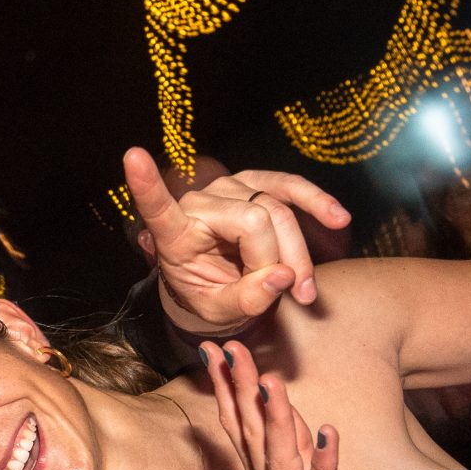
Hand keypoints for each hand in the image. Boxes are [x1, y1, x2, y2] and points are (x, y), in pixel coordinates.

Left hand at [127, 149, 350, 332]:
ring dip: (298, 254)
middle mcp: (200, 201)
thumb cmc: (210, 297)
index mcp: (175, 234)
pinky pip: (290, 187)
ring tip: (304, 290)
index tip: (133, 157)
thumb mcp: (218, 312)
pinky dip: (315, 203)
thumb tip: (282, 276)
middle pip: (255, 221)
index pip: (158, 207)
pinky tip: (337, 217)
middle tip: (286, 296)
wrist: (219, 286)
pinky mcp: (254, 183)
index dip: (147, 183)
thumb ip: (245, 300)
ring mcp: (228, 187)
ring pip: (278, 212)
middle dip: (275, 262)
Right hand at [203, 344, 375, 469]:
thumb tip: (287, 415)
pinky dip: (324, 464)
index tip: (215, 352)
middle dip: (240, 392)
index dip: (228, 390)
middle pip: (251, 437)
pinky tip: (328, 433)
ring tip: (270, 382)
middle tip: (228, 350)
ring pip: (279, 462)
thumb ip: (296, 457)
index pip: (240, 430)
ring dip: (276, 421)